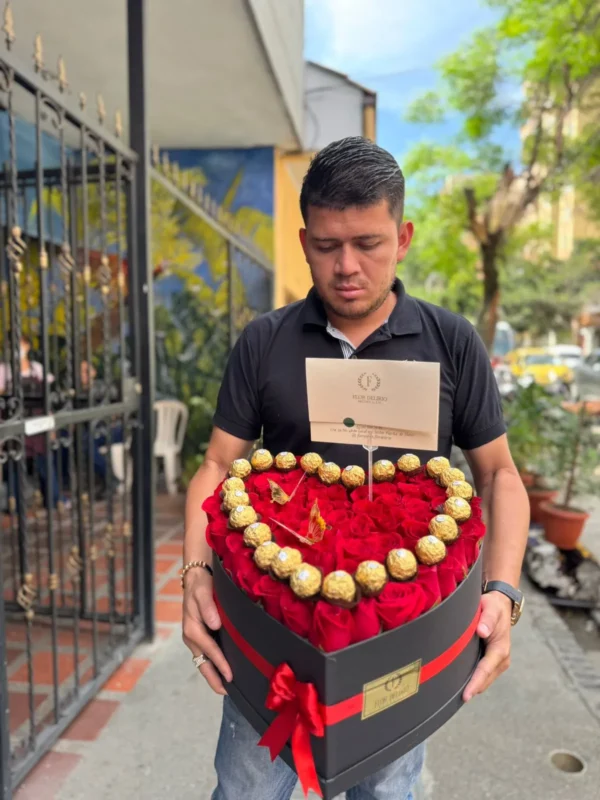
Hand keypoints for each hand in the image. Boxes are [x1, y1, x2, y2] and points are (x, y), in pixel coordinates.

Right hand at [182, 568, 231, 694]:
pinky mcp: (200, 635)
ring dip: (213, 674)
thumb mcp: (203, 592)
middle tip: (227, 693)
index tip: (230, 676)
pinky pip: (205, 655)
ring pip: (203, 661)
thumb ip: (209, 607)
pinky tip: (223, 670)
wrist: (196, 577)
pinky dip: (212, 665)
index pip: (209, 650)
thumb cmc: (201, 585)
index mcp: (192, 629)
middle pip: (202, 663)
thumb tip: (215, 624)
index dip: (220, 664)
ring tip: (227, 687)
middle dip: (213, 679)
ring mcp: (195, 638)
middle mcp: (192, 637)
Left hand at [463, 591, 511, 701]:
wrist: (501, 605)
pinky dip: (475, 679)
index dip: (475, 683)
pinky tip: (462, 683)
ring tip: (454, 695)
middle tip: (453, 700)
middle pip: (485, 679)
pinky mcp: (493, 660)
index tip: (466, 696)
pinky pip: (483, 674)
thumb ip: (486, 619)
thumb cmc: (493, 606)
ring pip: (484, 679)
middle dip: (472, 689)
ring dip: (473, 686)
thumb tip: (482, 632)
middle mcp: (501, 659)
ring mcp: (498, 661)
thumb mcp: (490, 608)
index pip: (485, 670)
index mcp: (500, 649)